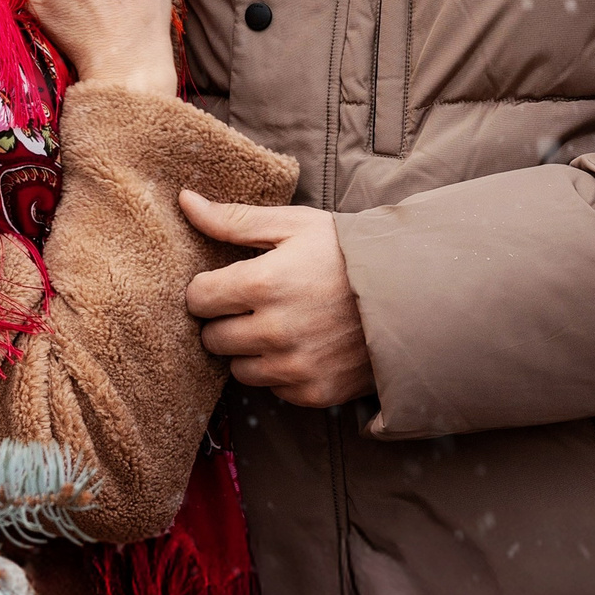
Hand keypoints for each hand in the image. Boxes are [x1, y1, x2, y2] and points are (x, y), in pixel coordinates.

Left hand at [179, 192, 374, 407]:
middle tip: (252, 304)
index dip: (207, 288)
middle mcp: (274, 331)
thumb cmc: (346, 252)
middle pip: (212, 339)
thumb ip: (233, 219)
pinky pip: (272, 389)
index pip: (197, 299)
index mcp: (262, 283)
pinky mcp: (313, 392)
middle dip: (224, 320)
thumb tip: (184, 201)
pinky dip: (279, 371)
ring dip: (249, 350)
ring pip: (238, 369)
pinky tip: (302, 346)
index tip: (225, 282)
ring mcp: (294, 366)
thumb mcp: (293, 225)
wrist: (410, 293)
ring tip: (278, 325)